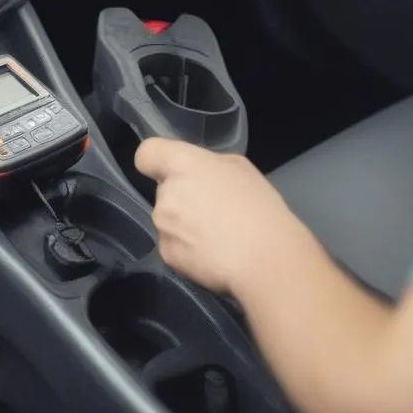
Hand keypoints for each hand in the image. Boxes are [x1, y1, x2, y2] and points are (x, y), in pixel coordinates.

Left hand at [134, 138, 314, 295]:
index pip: (147, 154)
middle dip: (182, 198)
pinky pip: (173, 246)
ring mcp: (162, 226)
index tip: (172, 172)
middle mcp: (165, 194)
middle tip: (213, 210)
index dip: (156, 161)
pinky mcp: (166, 254)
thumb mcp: (240, 168)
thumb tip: (197, 176)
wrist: (266, 258)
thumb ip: (209, 166)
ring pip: (168, 220)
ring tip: (217, 236)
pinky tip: (213, 254)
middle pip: (163, 191)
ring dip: (184, 225)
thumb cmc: (259, 207)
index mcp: (182, 165)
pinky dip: (187, 250)